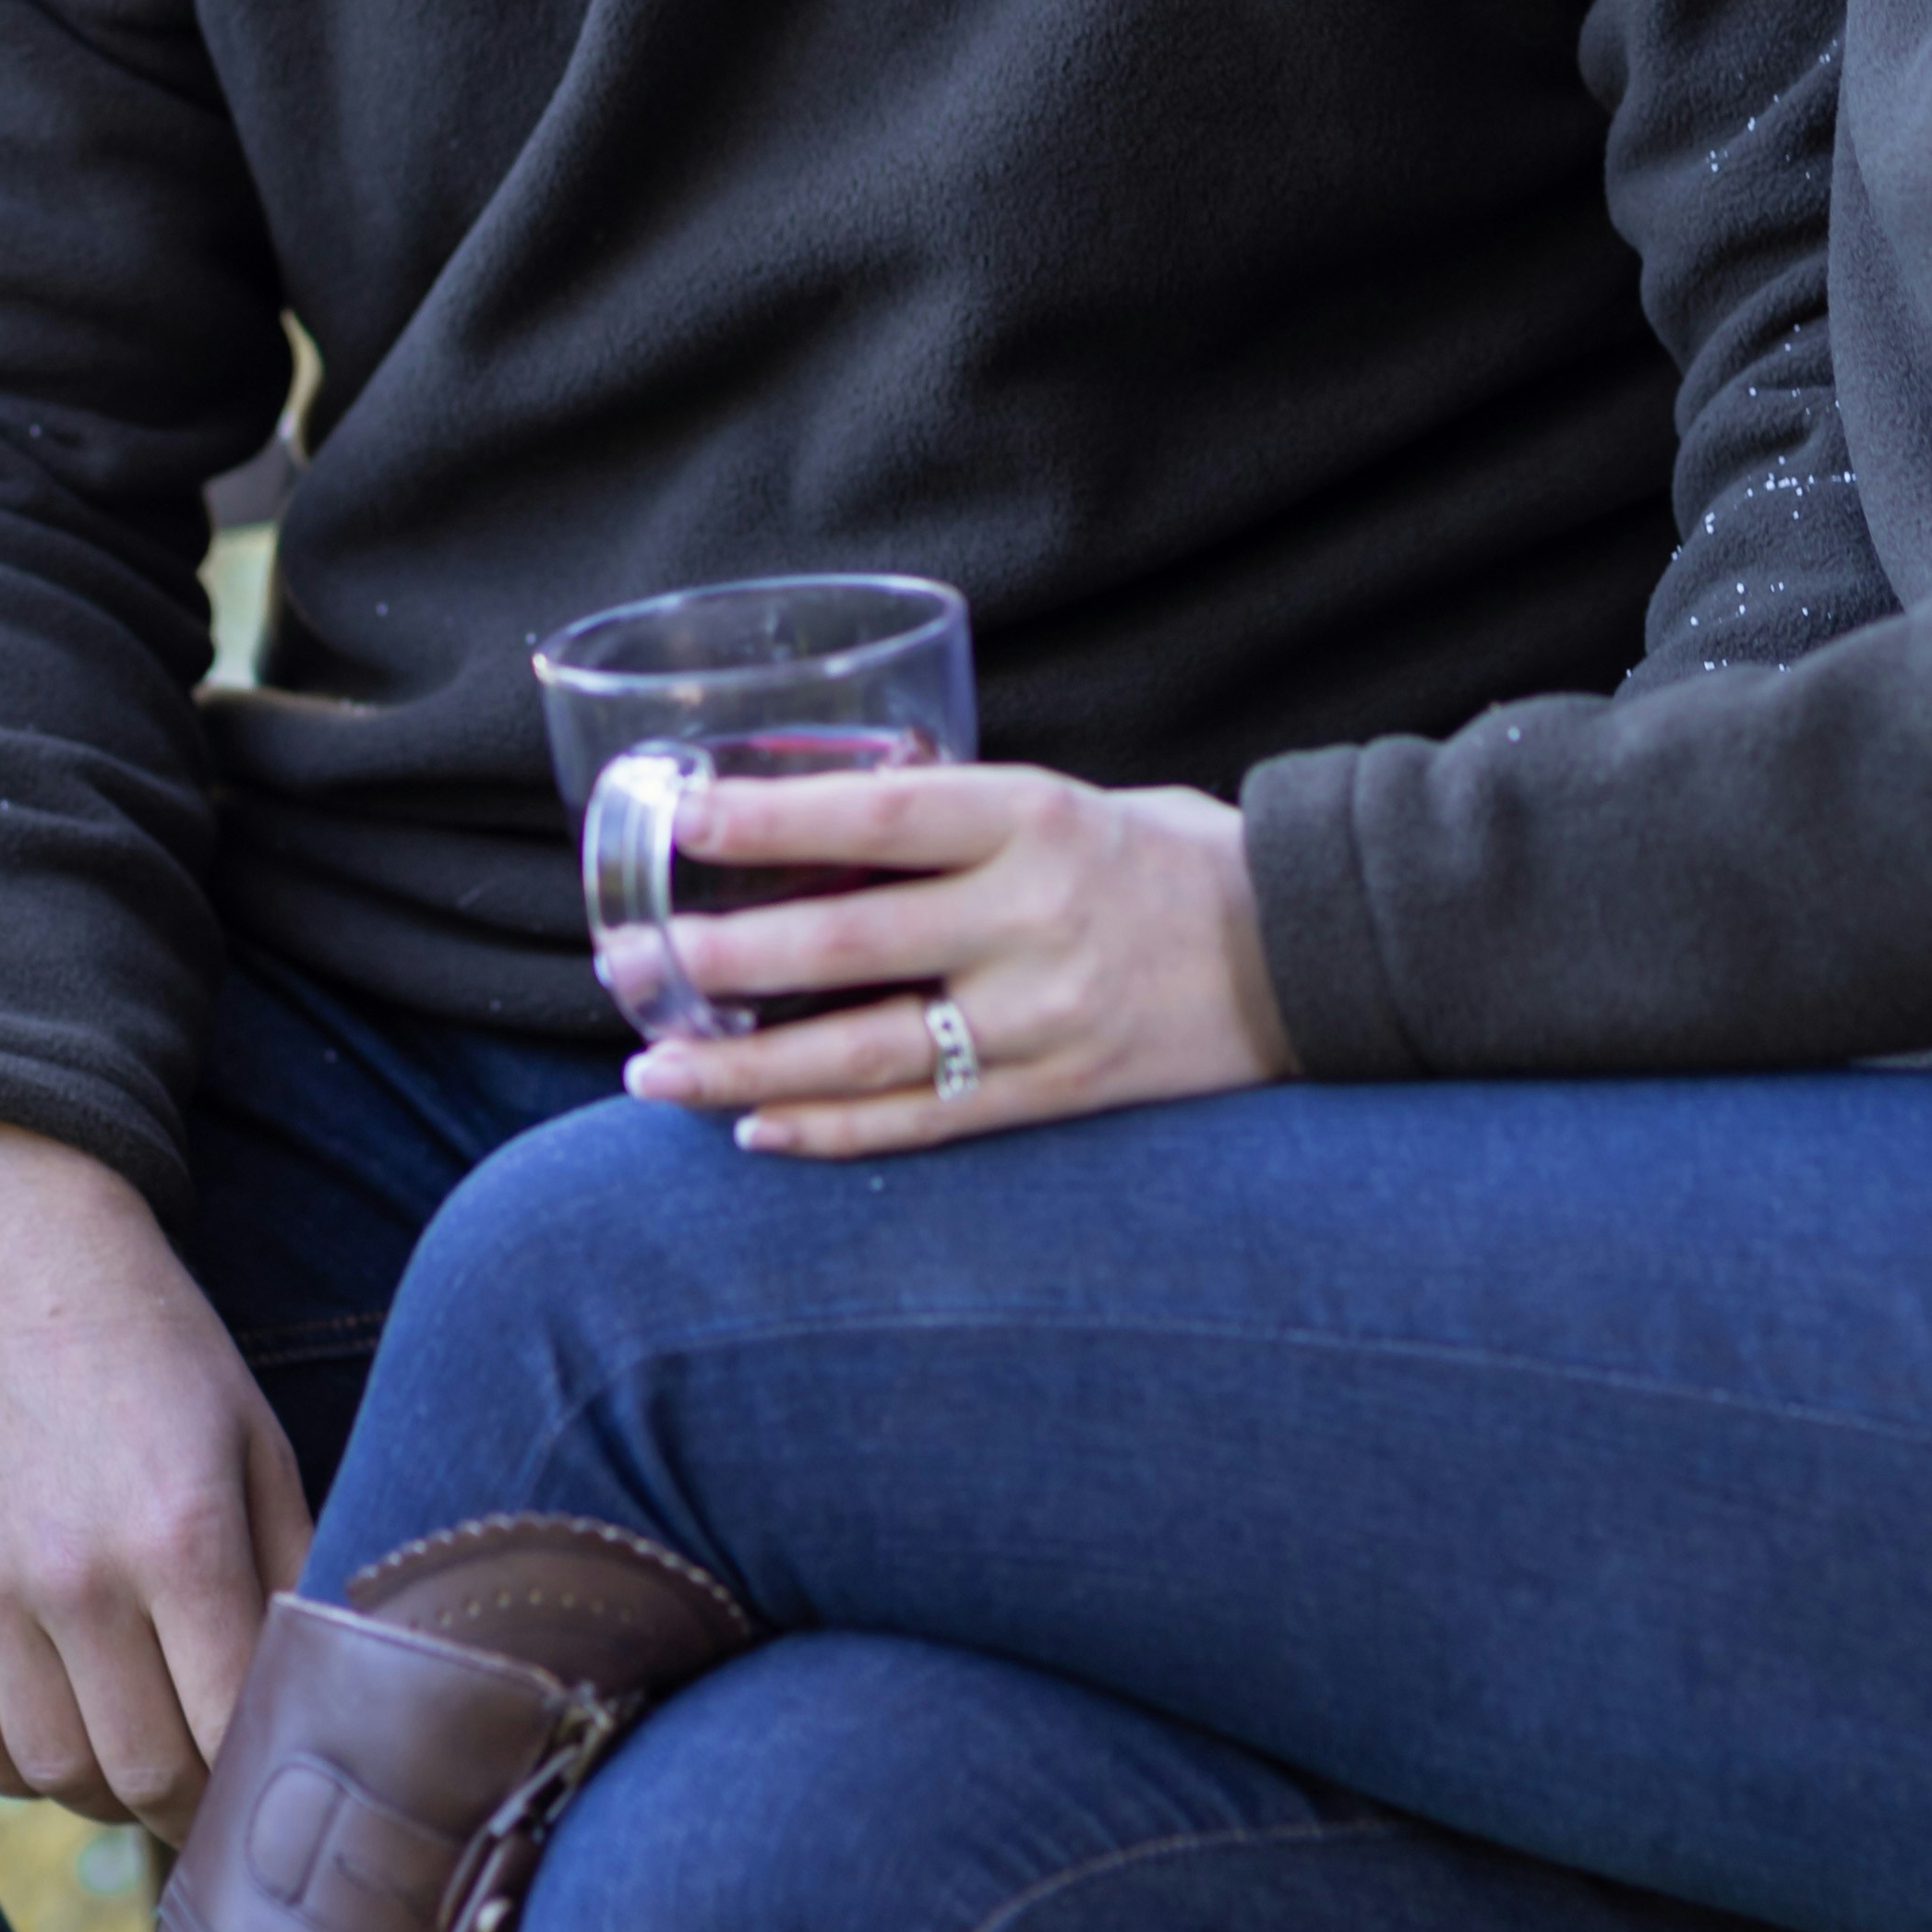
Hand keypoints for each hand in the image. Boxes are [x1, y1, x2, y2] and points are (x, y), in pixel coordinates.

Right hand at [0, 1098, 312, 1838]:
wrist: (12, 1257)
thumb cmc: (160, 1349)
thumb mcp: (258, 1442)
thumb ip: (293, 1571)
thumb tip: (326, 1690)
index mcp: (182, 1534)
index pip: (229, 1727)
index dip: (263, 1778)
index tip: (281, 1784)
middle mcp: (75, 1576)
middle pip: (140, 1771)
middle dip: (195, 1801)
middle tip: (220, 1790)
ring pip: (52, 1773)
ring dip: (110, 1789)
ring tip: (147, 1757)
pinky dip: (24, 1765)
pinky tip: (67, 1727)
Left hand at [625, 766, 1291, 1157]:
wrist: (1308, 952)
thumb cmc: (1174, 858)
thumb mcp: (1075, 800)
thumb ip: (963, 818)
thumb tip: (823, 826)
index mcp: (1036, 818)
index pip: (876, 815)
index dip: (764, 819)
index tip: (672, 818)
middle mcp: (1034, 919)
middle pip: (845, 943)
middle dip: (717, 956)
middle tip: (622, 961)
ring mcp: (1046, 1019)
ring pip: (865, 1054)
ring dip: (744, 1066)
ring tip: (652, 1068)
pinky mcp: (1059, 1093)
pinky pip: (923, 1122)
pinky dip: (829, 1131)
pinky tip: (753, 1129)